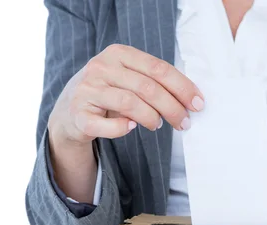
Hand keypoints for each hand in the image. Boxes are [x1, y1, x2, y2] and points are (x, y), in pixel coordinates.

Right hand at [48, 44, 204, 144]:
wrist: (68, 112)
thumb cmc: (108, 94)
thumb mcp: (127, 78)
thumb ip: (153, 82)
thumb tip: (190, 100)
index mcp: (118, 54)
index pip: (158, 68)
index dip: (182, 87)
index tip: (198, 104)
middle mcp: (101, 67)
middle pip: (148, 87)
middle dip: (172, 107)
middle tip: (184, 123)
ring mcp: (88, 90)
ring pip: (130, 103)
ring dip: (152, 118)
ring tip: (158, 125)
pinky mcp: (79, 115)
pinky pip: (108, 124)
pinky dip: (123, 128)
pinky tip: (131, 128)